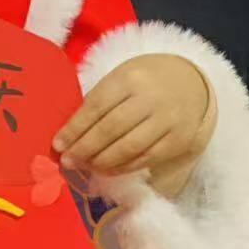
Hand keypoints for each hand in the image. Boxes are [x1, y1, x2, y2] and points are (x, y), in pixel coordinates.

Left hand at [52, 53, 210, 177]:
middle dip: (85, 148)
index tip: (58, 145)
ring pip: (129, 147)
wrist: (190, 81)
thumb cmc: (143, 80)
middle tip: (67, 161)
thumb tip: (70, 133)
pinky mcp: (179, 140)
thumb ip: (98, 101)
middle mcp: (150, 99)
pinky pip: (147, 158)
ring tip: (85, 166)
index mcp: (129, 79)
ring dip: (102, 161)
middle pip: (111, 129)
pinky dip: (123, 167)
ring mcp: (167, 120)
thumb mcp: (120, 78)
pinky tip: (106, 169)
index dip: (75, 128)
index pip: (96, 106)